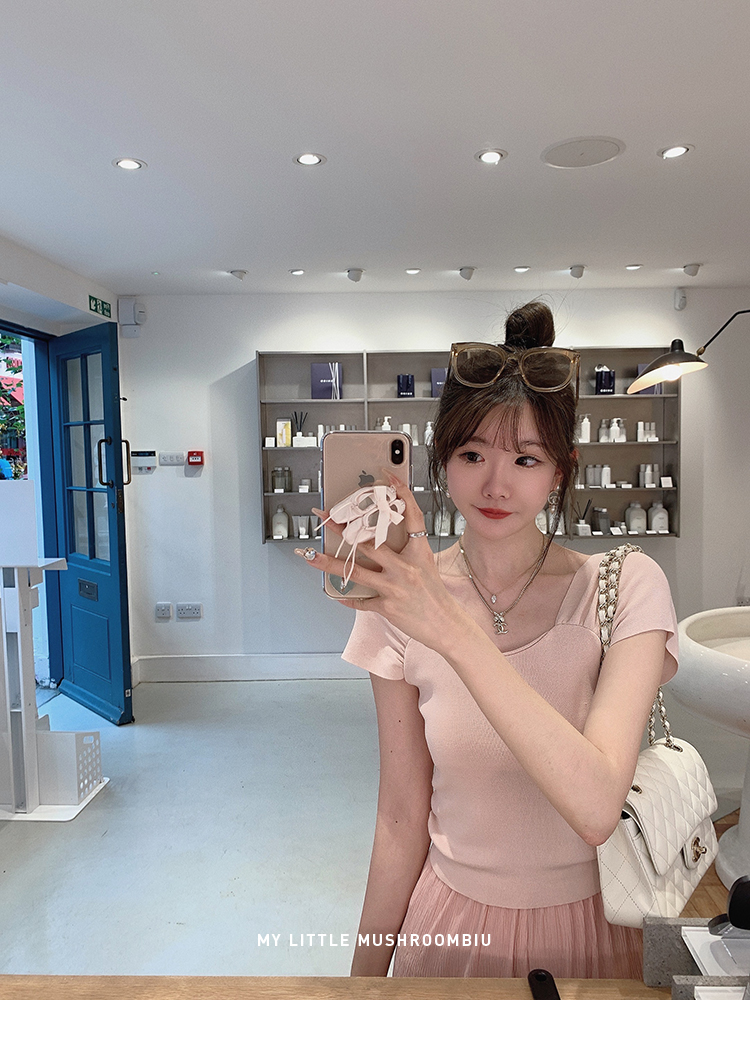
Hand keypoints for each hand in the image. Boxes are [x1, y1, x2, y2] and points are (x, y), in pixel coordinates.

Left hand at [297, 477, 470, 653]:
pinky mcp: (388, 606)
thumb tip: (377, 539)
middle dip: (344, 529)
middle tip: (327, 517)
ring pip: (355, 572)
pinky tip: (336, 594)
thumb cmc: (435, 594)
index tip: (387, 476)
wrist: (447, 625)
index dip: (401, 493)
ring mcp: (395, 587)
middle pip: (369, 543)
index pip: (411, 516)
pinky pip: (361, 601)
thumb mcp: (426, 565)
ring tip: (310, 556)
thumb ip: (405, 551)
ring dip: (329, 563)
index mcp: (419, 552)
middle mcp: (406, 568)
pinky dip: (348, 598)